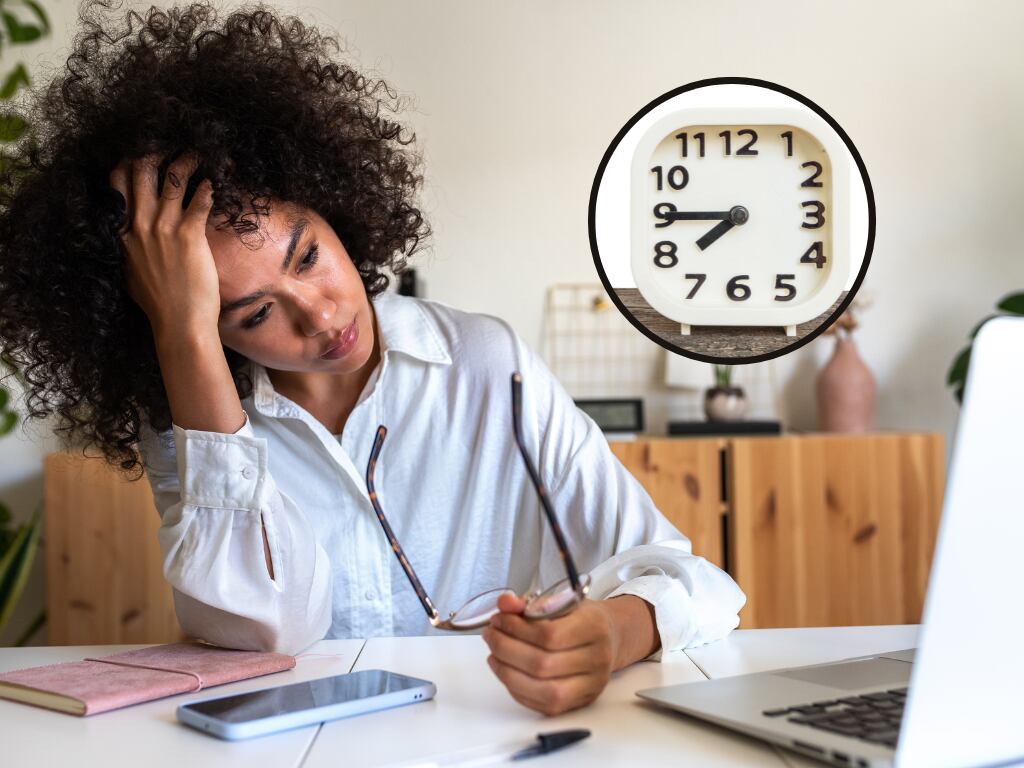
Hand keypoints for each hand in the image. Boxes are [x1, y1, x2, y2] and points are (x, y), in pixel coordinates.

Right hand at [109, 152, 218, 335]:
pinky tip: (212, 184)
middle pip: (141, 174)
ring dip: (184, 164)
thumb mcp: (130, 272)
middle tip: (167, 147)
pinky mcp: (190, 235)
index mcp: (122, 233)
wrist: (178, 322)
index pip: (117, 186)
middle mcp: (140, 226)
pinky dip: (206, 189)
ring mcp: (164, 229)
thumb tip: (130, 240)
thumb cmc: (158, 303)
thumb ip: (129, 250)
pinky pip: (199, 202)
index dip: (127, 166)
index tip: (139, 155)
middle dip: (154, 155)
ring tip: (195, 156)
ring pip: (172, 181)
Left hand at [482, 592, 657, 715]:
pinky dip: (517, 689)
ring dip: (508, 672)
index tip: (498, 619)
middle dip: (506, 649)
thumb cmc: (581, 619)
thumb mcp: (560, 601)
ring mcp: (591, 684)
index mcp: (594, 627)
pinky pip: (542, 704)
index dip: (516, 629)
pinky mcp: (580, 702)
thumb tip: (504, 603)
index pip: (549, 634)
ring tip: (494, 654)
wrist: (609, 638)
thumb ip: (529, 603)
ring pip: (542, 689)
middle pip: (542, 664)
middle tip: (491, 634)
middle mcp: (597, 659)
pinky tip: (506, 671)